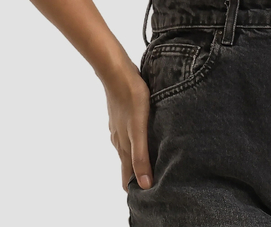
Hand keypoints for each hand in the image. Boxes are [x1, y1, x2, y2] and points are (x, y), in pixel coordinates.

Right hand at [101, 59, 154, 193]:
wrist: (117, 72)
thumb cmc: (131, 98)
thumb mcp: (139, 129)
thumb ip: (141, 156)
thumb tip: (146, 184)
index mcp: (124, 147)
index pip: (127, 178)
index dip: (136, 189)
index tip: (147, 197)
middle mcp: (119, 140)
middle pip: (128, 165)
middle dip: (138, 176)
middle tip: (154, 182)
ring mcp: (119, 128)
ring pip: (127, 150)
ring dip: (137, 159)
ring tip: (151, 161)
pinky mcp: (121, 116)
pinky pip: (128, 135)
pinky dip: (136, 142)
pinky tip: (143, 136)